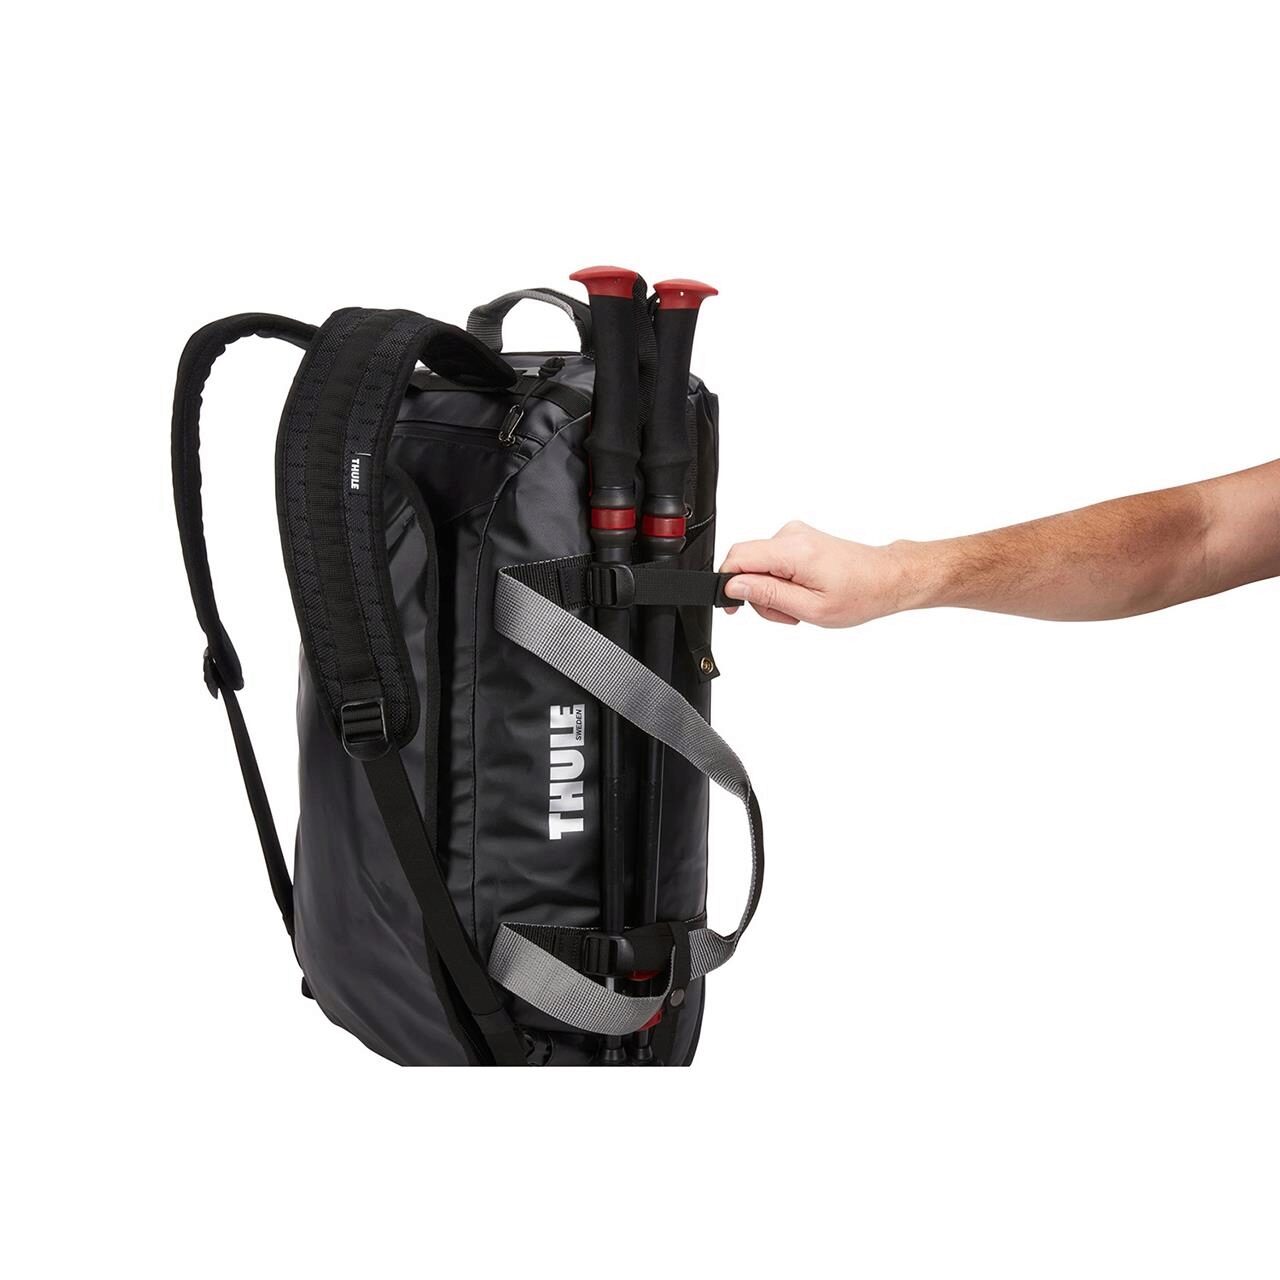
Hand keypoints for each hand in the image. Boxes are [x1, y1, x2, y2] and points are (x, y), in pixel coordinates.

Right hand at [719, 521, 911, 626]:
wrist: (886, 578)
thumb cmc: (860, 594)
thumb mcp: (811, 608)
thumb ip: (768, 594)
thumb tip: (734, 585)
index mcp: (793, 550)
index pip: (738, 557)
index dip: (727, 584)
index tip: (733, 606)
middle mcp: (791, 535)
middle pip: (747, 563)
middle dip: (757, 594)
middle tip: (786, 614)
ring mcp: (795, 534)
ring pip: (759, 565)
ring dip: (772, 591)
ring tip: (798, 607)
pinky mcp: (799, 539)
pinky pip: (773, 561)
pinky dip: (781, 581)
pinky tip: (802, 593)